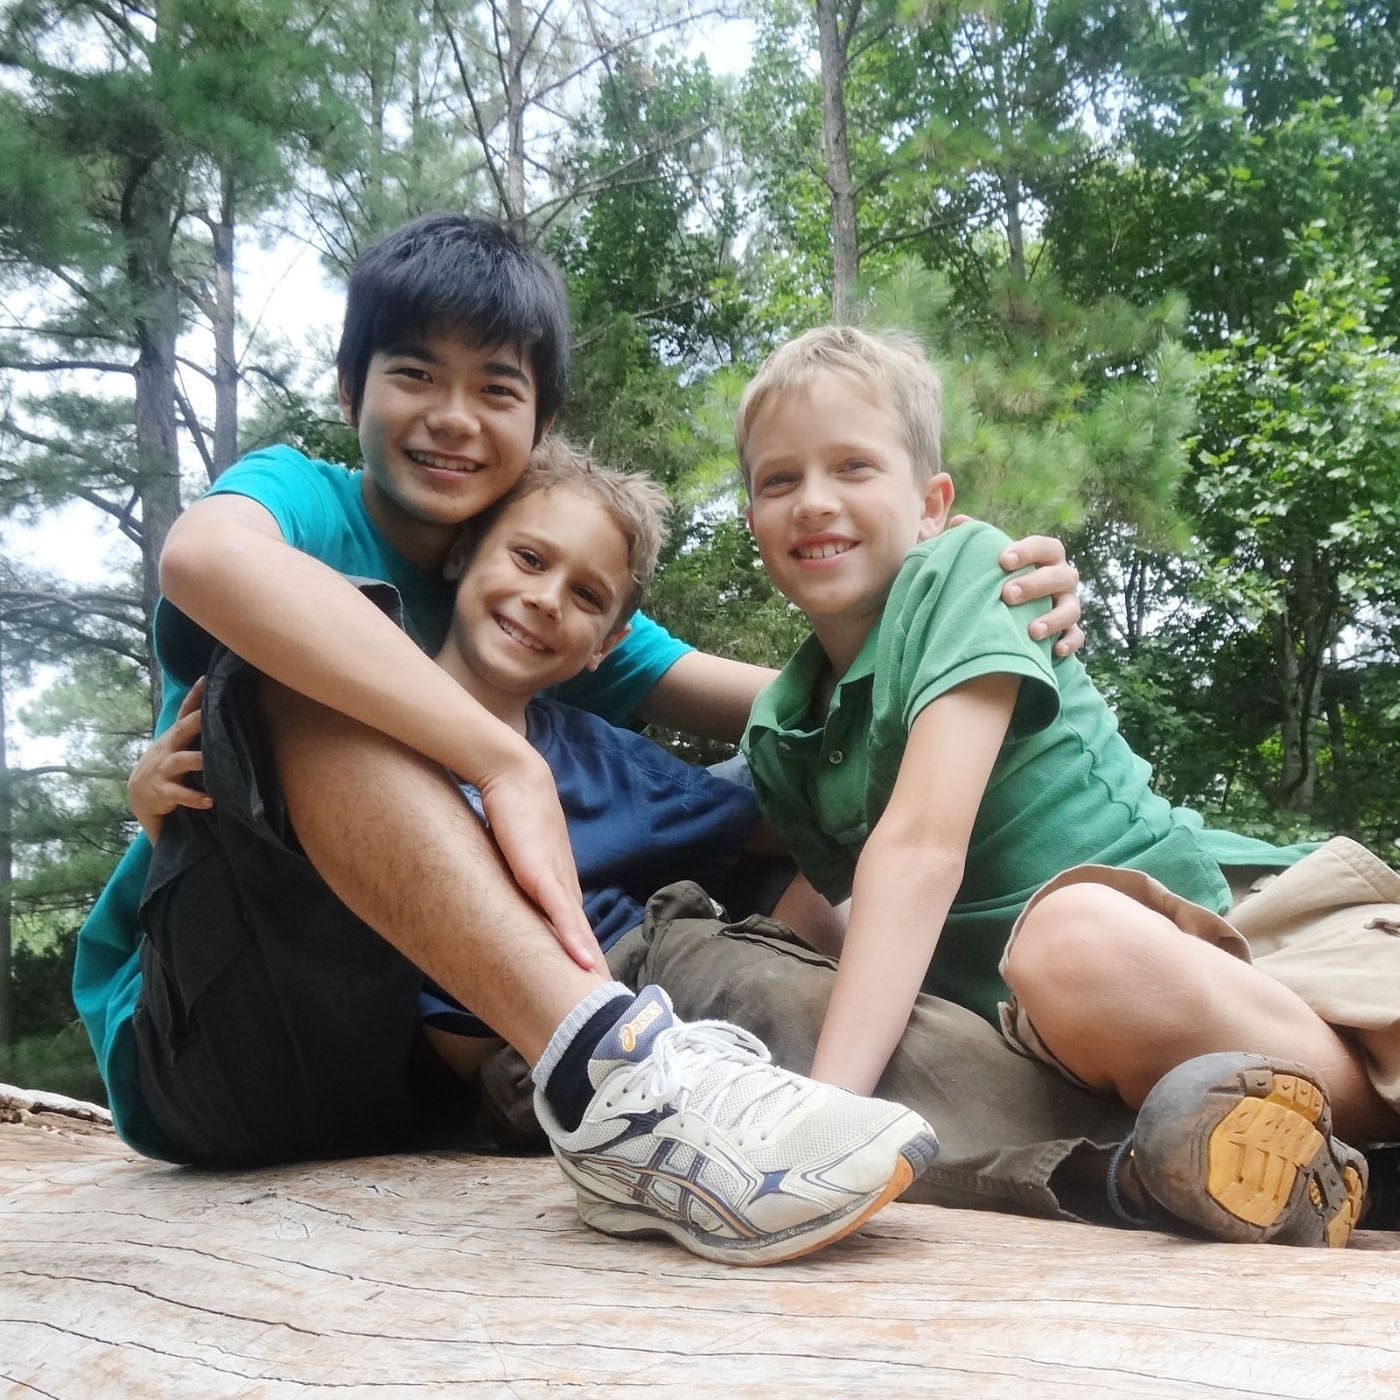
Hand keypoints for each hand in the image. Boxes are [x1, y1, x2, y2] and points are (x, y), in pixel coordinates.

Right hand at [128, 676, 212, 842]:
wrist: (139, 795)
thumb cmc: (167, 764)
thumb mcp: (176, 744)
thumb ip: (192, 728)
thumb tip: (219, 707)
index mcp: (174, 736)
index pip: (184, 712)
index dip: (194, 695)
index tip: (206, 678)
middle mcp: (168, 749)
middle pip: (182, 730)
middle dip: (197, 721)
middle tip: (212, 713)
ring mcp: (164, 769)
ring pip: (182, 762)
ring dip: (198, 761)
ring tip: (214, 763)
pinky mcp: (163, 791)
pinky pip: (179, 794)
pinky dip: (194, 797)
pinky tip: (209, 800)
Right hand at [474, 745, 602, 972]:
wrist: (511, 774)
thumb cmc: (509, 809)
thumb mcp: (509, 852)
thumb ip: (510, 873)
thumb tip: (497, 892)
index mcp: (556, 881)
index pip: (573, 927)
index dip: (583, 955)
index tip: (592, 983)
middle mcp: (562, 883)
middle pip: (581, 935)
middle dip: (592, 968)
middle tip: (605, 1000)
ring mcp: (555, 878)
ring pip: (577, 931)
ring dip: (589, 962)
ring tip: (601, 993)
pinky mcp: (541, 872)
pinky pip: (560, 912)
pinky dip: (573, 938)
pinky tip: (584, 963)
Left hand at [951, 516, 1084, 656]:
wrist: (1012, 611)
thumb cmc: (1000, 577)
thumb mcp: (990, 559)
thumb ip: (977, 539)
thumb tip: (959, 521)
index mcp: (1045, 557)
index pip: (1045, 546)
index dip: (1027, 551)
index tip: (1003, 560)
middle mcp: (1062, 578)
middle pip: (1061, 576)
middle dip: (1036, 585)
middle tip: (1008, 595)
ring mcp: (1068, 605)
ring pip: (1072, 609)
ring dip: (1054, 618)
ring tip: (1031, 631)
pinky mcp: (1070, 631)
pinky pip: (1078, 636)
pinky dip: (1070, 642)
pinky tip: (1055, 651)